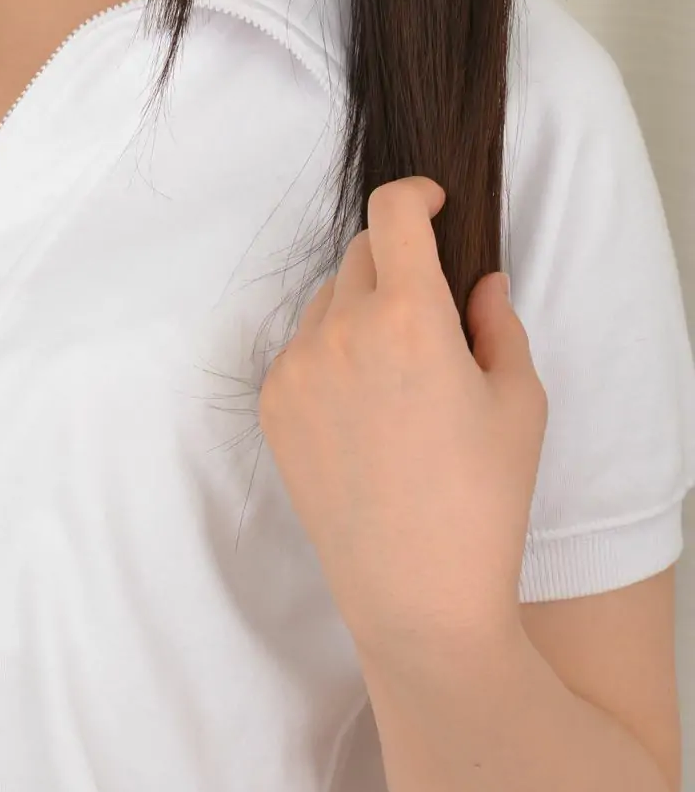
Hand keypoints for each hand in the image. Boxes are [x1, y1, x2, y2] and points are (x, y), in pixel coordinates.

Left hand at [257, 176, 547, 668]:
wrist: (417, 598)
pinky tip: (367, 412)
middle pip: (362, 253)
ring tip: (402, 379)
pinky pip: (302, 348)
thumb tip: (477, 281)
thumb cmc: (483, 503)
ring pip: (328, 300)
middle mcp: (341, 330)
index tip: (432, 202)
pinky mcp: (272, 404)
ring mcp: (296, 367)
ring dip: (362, 309)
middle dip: (398, 261)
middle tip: (433, 313)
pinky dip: (332, 354)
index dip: (414, 193)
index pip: (393, 212)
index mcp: (410, 318)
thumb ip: (499, 322)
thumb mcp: (520, 403)